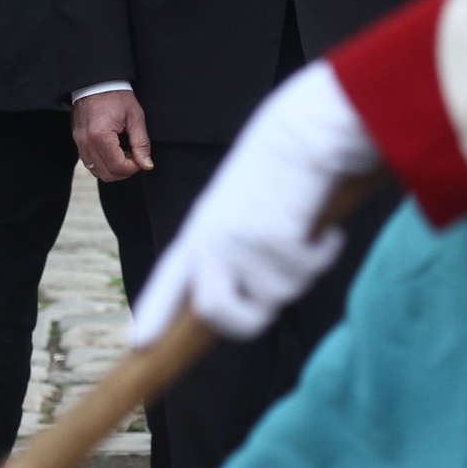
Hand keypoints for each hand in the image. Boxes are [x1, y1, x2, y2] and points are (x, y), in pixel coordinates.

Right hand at [73, 89, 152, 181]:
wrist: (96, 82)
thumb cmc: (116, 96)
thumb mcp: (135, 117)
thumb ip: (141, 143)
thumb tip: (147, 164)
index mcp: (100, 135)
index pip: (118, 166)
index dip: (133, 167)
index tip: (141, 158)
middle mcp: (86, 142)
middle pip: (106, 174)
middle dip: (124, 171)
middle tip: (134, 158)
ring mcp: (79, 142)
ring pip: (96, 171)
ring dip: (112, 169)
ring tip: (124, 154)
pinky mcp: (77, 141)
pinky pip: (89, 162)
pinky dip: (102, 163)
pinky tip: (114, 151)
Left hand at [131, 62, 378, 342]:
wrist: (302, 126)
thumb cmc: (282, 158)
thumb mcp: (245, 198)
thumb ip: (238, 235)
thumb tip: (257, 290)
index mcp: (202, 225)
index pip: (172, 276)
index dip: (155, 310)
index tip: (139, 341)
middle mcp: (212, 237)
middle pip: (216, 311)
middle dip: (245, 323)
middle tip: (269, 307)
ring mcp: (240, 241)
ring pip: (274, 296)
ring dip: (301, 272)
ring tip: (312, 237)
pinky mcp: (271, 239)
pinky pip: (305, 271)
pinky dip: (323, 253)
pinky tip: (327, 229)